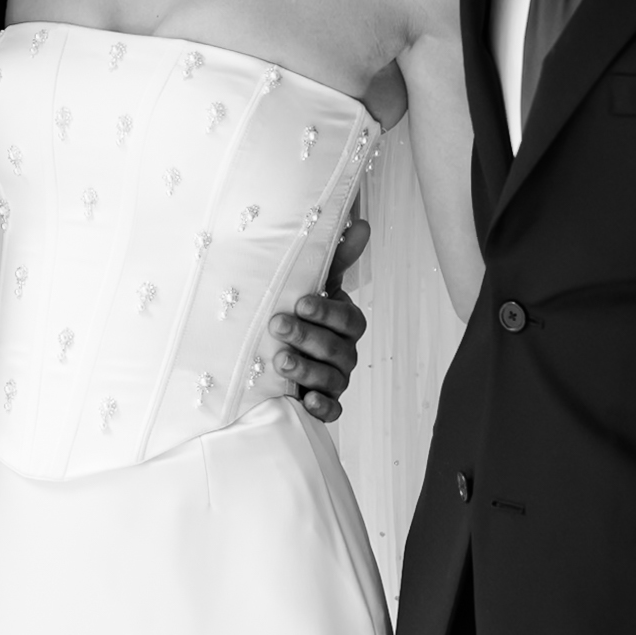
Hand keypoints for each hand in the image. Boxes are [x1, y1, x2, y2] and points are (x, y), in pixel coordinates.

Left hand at [269, 215, 369, 424]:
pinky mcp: (324, 404)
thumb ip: (336, 258)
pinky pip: (332, 411)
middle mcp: (345, 351)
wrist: (274, 352)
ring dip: (307, 371)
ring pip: (332, 379)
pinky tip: (306, 402)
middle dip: (307, 337)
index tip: (300, 302)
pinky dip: (321, 407)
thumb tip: (361, 223)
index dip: (326, 312)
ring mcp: (336, 379)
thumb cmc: (299, 312)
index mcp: (345, 322)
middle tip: (276, 326)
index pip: (347, 318)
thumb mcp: (313, 284)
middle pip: (336, 349)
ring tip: (280, 362)